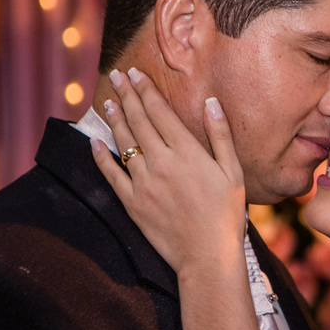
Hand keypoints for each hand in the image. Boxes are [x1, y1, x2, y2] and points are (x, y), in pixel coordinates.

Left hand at [92, 67, 246, 273]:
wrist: (207, 255)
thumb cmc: (226, 215)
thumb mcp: (234, 173)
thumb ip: (221, 136)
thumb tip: (211, 103)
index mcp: (187, 152)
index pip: (159, 112)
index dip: (146, 90)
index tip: (135, 74)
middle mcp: (161, 162)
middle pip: (138, 121)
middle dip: (126, 95)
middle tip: (117, 77)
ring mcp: (143, 183)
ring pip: (123, 143)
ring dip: (114, 119)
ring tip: (108, 102)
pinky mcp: (132, 202)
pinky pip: (111, 174)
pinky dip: (101, 156)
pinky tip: (95, 142)